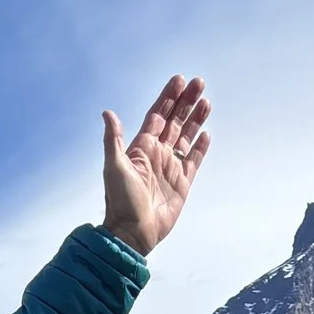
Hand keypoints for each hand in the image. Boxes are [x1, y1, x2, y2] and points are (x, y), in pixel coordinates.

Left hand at [100, 74, 209, 255]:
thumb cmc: (121, 202)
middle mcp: (157, 154)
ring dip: (196, 118)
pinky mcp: (182, 182)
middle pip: (175, 121)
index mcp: (142, 148)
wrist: (133, 233)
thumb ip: (113, 140)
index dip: (168, 98)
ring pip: (186, 136)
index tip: (179, 81)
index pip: (157, 115)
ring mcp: (170, 167)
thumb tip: (108, 113)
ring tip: (206, 101)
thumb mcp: (114, 167)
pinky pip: (193, 159)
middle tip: (198, 82)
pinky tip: (206, 132)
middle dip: (186, 102)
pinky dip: (200, 146)